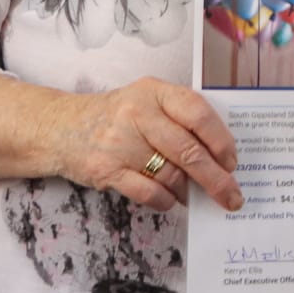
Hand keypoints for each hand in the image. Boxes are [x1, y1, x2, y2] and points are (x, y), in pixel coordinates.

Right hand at [57, 77, 242, 212]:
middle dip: (216, 178)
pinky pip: (148, 192)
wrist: (61, 128)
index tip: (233, 161)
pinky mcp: (106, 169)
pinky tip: (170, 199)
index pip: (198, 114)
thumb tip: (219, 156)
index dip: (221, 140)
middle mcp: (138, 114)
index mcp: (155, 92)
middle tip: (231, 195)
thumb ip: (180, 119)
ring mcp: (120, 142)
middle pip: (189, 150)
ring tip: (193, 195)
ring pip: (170, 174)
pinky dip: (165, 200)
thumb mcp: (148, 101)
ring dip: (187, 190)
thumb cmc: (116, 116)